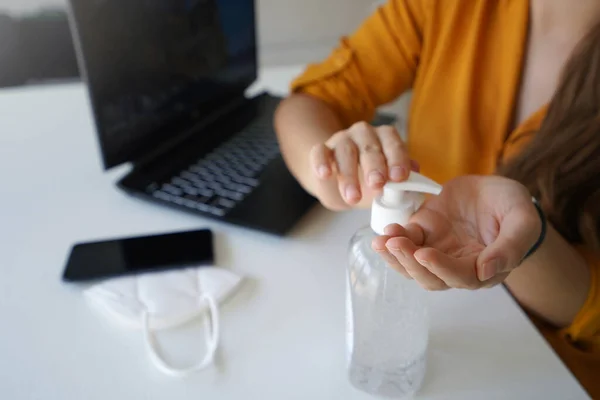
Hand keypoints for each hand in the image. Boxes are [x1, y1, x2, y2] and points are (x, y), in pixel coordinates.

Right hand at [310, 122, 415, 208]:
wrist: (336, 182)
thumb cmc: (366, 180)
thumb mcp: (386, 183)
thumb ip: (400, 179)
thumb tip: (415, 174)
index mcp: (384, 138)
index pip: (393, 143)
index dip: (397, 159)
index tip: (399, 177)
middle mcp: (363, 134)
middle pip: (369, 147)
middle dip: (374, 166)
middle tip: (377, 184)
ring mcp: (341, 140)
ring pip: (345, 151)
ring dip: (349, 174)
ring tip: (353, 197)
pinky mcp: (321, 150)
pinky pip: (319, 152)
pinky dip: (321, 162)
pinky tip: (325, 174)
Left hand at [372, 175, 541, 289]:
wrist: (493, 188)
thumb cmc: (513, 206)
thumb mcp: (522, 220)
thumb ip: (511, 246)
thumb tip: (487, 271)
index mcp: (485, 269)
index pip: (462, 278)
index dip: (442, 268)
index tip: (424, 254)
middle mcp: (458, 266)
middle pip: (431, 278)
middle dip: (411, 264)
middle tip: (396, 244)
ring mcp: (438, 251)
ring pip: (413, 266)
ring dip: (396, 257)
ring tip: (382, 241)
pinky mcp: (423, 234)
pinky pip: (405, 242)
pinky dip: (393, 239)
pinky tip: (386, 231)